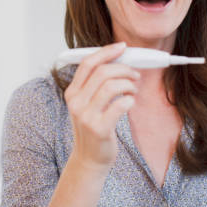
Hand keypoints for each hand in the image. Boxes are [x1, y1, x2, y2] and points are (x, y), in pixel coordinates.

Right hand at [63, 42, 138, 172]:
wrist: (90, 159)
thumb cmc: (93, 127)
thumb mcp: (87, 104)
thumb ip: (95, 85)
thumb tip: (118, 60)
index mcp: (72, 92)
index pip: (88, 63)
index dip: (106, 51)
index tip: (122, 46)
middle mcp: (76, 102)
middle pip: (102, 72)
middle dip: (123, 68)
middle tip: (135, 74)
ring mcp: (86, 116)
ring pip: (112, 86)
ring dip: (129, 84)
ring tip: (133, 89)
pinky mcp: (99, 128)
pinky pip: (120, 105)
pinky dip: (130, 100)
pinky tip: (131, 103)